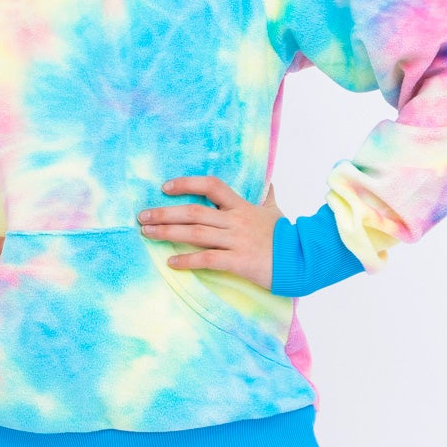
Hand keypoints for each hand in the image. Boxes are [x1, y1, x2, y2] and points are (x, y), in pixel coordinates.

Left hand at [136, 176, 282, 290]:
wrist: (304, 259)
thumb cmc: (287, 237)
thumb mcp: (275, 212)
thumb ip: (267, 197)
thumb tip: (268, 182)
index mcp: (242, 206)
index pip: (211, 186)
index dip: (187, 184)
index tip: (165, 187)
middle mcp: (236, 220)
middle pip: (194, 211)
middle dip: (165, 212)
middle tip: (142, 216)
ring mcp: (237, 240)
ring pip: (196, 233)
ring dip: (168, 232)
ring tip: (147, 233)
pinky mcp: (239, 261)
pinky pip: (207, 259)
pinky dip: (187, 261)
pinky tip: (171, 263)